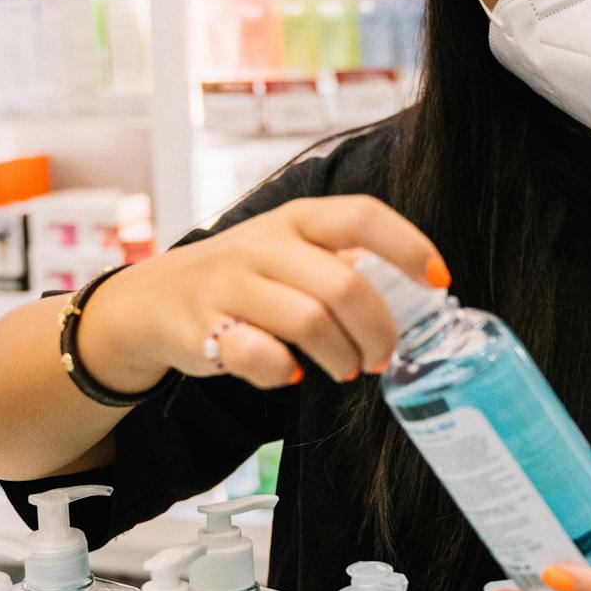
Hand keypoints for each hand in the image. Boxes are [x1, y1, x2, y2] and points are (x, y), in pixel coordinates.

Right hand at [79, 195, 447, 392]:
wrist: (151, 300)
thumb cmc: (243, 279)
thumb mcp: (289, 252)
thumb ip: (340, 263)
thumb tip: (413, 296)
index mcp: (296, 219)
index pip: (362, 216)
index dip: (409, 246)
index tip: (439, 281)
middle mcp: (263, 244)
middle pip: (344, 283)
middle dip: (378, 329)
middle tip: (382, 355)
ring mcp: (230, 285)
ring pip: (309, 321)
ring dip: (340, 356)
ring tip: (346, 370)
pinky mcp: (203, 328)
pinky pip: (258, 355)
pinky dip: (282, 371)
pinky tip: (288, 374)